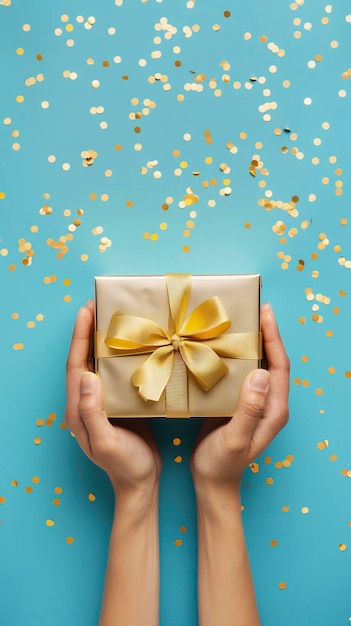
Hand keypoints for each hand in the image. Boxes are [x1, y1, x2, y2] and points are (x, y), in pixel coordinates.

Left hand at [64, 301, 160, 500]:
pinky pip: (112, 374)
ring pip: (97, 364)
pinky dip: (116, 355)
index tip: (86, 311)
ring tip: (111, 318)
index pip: (76, 366)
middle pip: (83, 360)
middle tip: (98, 305)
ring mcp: (101, 403)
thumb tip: (86, 376)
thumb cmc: (125, 466)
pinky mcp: (116, 404)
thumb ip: (92, 412)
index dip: (80, 337)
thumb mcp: (106, 442)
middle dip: (87, 331)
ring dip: (100, 340)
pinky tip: (129, 345)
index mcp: (79, 409)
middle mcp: (86, 402)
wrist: (141, 484)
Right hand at [190, 302, 289, 498]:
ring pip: (258, 365)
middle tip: (255, 308)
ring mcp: (255, 402)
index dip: (274, 338)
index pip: (279, 366)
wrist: (212, 482)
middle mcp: (269, 403)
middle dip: (267, 333)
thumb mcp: (235, 438)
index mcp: (274, 409)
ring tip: (241, 320)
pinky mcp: (240, 402)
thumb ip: (248, 409)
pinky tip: (224, 345)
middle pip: (273, 361)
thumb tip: (259, 373)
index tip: (266, 313)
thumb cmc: (222, 464)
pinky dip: (238, 355)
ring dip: (253, 342)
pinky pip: (243, 373)